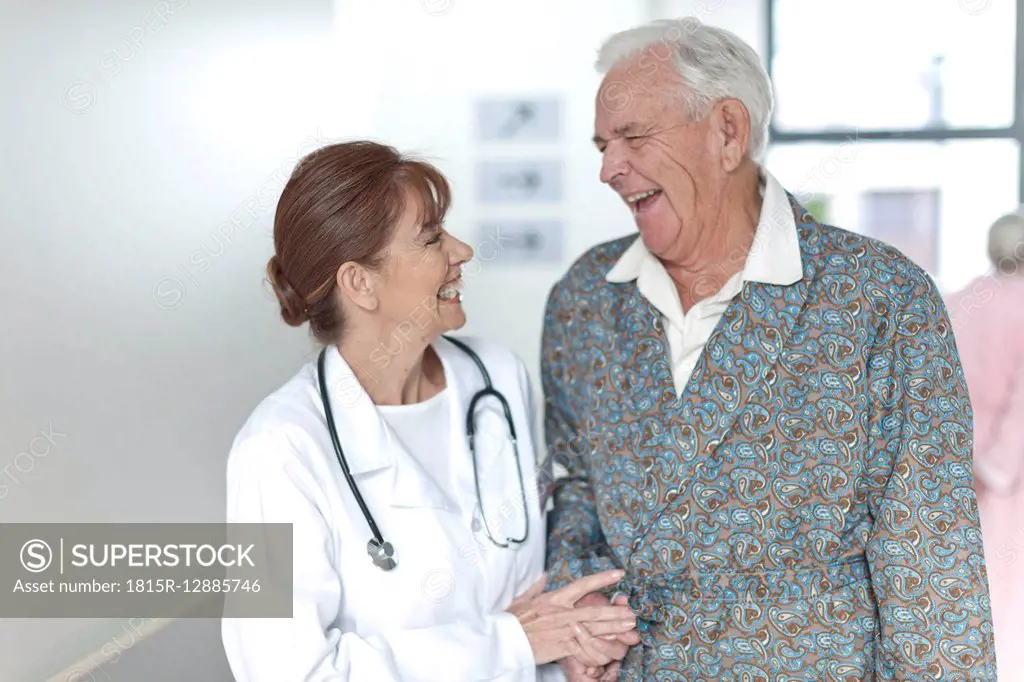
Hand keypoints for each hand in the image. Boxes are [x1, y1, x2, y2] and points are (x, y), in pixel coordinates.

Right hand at [506, 570, 635, 665]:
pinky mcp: (563, 646)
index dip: (602, 579)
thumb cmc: (513, 620)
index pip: (583, 585)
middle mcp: (562, 612)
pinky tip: (613, 643)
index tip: (618, 574)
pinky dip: (600, 644)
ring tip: (631, 624)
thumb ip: (536, 586)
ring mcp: (564, 630)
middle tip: (633, 610)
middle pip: (595, 610)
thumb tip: (544, 575)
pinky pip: (586, 645)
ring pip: (595, 628)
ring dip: (614, 626)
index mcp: (554, 598)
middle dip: (616, 611)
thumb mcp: (523, 598)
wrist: (504, 640)